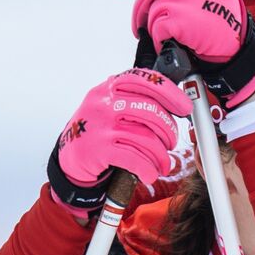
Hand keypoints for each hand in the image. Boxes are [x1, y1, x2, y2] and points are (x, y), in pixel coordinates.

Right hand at [47, 68, 190, 216]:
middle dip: (169, 131)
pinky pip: (135, 159)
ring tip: (163, 163)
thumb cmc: (97, 130)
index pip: (144, 80)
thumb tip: (174, 102)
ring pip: (147, 138)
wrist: (69, 156)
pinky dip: (148, 169)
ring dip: (161, 156)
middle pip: (151, 112)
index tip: (185, 107)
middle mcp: (104, 104)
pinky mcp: (99, 149)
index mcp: (108, 88)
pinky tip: (150, 174)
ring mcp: (101, 126)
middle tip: (172, 143)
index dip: (170, 93)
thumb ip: (135, 99)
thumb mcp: (110, 105)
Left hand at [114, 0, 254, 106]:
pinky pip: (157, 27)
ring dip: (153, 27)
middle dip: (140, 9)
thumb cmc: (224, 22)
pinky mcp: (183, 19)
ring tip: (165, 37)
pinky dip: (159, 39)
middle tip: (140, 23)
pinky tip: (170, 44)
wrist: (238, 49)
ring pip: (152, 9)